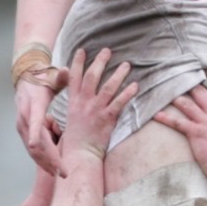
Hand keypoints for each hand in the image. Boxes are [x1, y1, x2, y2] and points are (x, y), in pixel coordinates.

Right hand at [15, 71, 64, 175]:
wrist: (26, 79)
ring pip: (32, 149)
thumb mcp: (52, 76)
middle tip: (62, 172)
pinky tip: (51, 168)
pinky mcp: (23, 131)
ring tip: (59, 174)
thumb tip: (67, 70)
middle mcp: (25, 117)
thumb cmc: (43, 78)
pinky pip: (32, 148)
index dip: (35, 133)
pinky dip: (41, 158)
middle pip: (35, 142)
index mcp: (34, 105)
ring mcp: (22, 126)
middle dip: (48, 158)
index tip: (35, 146)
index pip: (34, 120)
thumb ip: (61, 76)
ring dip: (45, 162)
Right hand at [59, 48, 136, 167]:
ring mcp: (95, 110)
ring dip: (118, 74)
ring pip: (108, 87)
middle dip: (100, 62)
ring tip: (126, 65)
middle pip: (92, 77)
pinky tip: (135, 85)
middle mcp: (84, 103)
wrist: (79, 155)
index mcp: (73, 102)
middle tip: (107, 50)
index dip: (77, 63)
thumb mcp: (71, 117)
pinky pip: (119, 103)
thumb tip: (80, 92)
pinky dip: (127, 93)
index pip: (74, 78)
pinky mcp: (106, 119)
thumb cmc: (76, 138)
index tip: (82, 50)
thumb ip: (76, 103)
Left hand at [156, 79, 206, 174]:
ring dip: (176, 97)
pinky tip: (156, 114)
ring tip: (166, 91)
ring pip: (188, 104)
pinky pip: (178, 123)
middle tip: (180, 74)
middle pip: (201, 93)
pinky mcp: (196, 133)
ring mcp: (205, 123)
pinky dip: (166, 118)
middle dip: (191, 83)